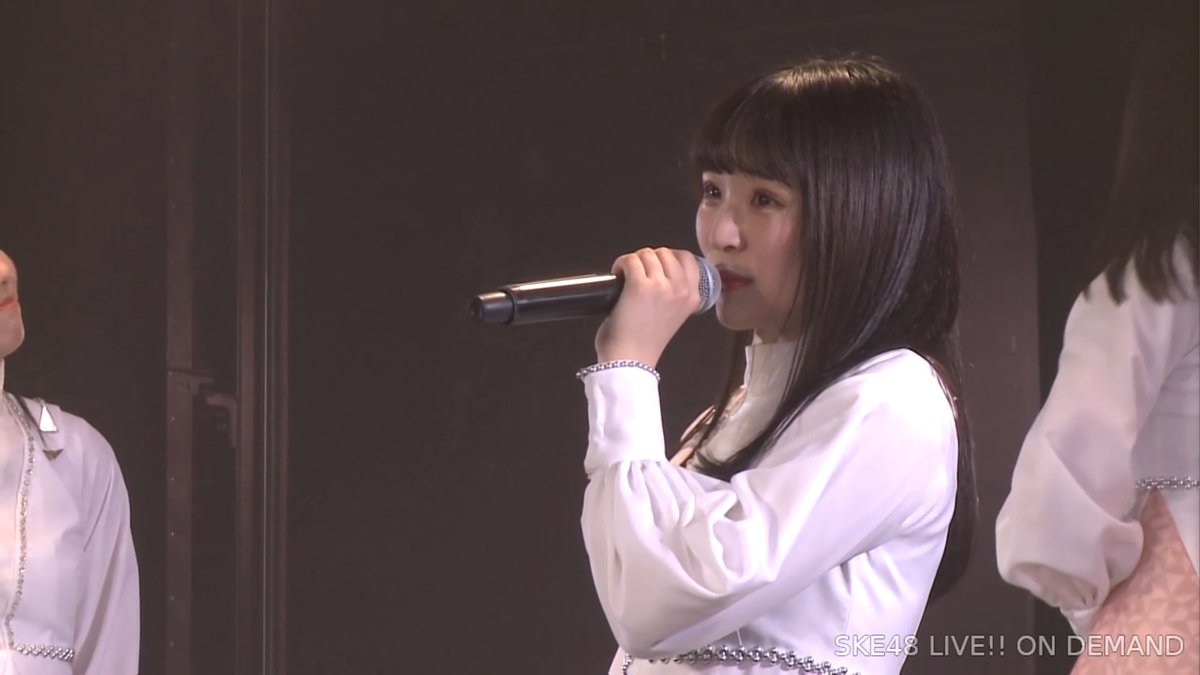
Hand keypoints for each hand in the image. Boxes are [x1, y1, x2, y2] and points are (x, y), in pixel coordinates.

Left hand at [594, 248, 701, 367]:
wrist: (629, 362)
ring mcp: (661, 286)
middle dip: (648, 258)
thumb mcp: (673, 316)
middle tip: (636, 272)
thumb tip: (659, 273)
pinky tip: (616, 274)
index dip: (668, 257)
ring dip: (633, 261)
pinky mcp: (639, 285)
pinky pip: (630, 260)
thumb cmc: (645, 343)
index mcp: (693, 297)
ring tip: (625, 274)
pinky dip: (621, 264)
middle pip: (666, 253)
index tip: (655, 265)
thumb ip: (674, 295)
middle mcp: (681, 289)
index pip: (688, 259)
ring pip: (647, 254)